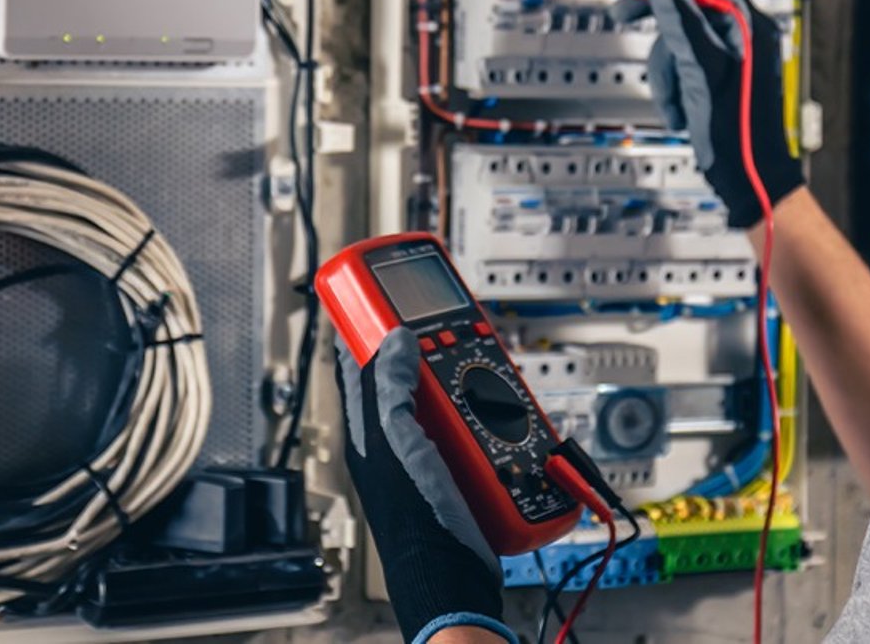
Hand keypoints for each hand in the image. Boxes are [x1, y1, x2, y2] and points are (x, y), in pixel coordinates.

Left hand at [338, 329, 511, 643]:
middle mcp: (397, 436)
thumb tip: (394, 338)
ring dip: (473, 385)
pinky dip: (494, 417)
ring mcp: (430, 451)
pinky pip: (478, 428)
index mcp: (369, 428)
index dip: (371, 326)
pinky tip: (508, 416)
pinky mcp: (462, 467)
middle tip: (457, 334)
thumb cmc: (415, 518)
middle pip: (415, 375)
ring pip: (452, 397)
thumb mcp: (396, 444)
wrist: (454, 576)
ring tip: (488, 377)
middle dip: (437, 353)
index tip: (387, 295)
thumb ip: (389, 390)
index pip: (360, 363)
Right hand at [610, 0, 805, 228]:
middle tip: (621, 13)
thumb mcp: (704, 75)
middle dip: (655, 18)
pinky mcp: (717, 76)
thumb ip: (683, 27)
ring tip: (675, 103)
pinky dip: (672, 87)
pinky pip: (681, 65)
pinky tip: (682, 111)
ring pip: (677, 40)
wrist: (749, 178)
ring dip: (665, 71)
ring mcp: (731, 55)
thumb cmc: (738, 134)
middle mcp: (743, 35)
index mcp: (749, 27)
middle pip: (688, 4)